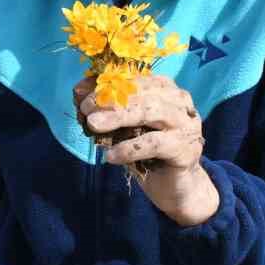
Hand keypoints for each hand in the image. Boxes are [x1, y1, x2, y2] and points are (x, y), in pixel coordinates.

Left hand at [76, 74, 219, 226]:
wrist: (174, 185)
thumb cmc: (146, 150)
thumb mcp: (122, 126)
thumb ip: (104, 108)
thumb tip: (78, 91)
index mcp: (164, 89)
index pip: (133, 80)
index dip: (106, 84)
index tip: (80, 93)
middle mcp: (179, 102)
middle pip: (142, 93)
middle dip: (110, 100)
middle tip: (86, 109)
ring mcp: (185, 124)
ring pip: (150, 112)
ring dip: (118, 117)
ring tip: (93, 125)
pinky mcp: (186, 149)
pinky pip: (154, 144)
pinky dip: (129, 148)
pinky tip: (111, 156)